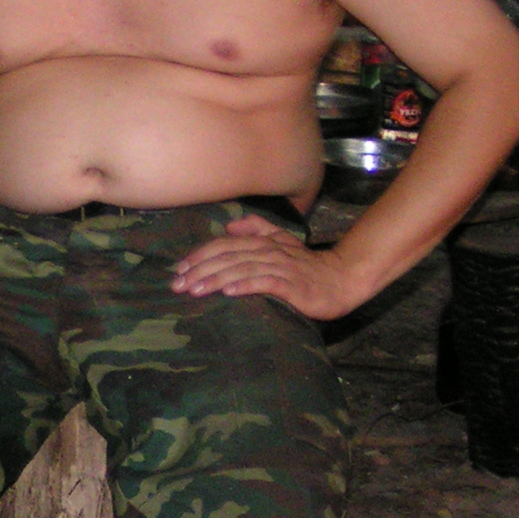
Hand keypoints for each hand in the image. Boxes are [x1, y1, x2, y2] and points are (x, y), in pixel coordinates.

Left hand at [170, 215, 369, 320]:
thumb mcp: (282, 242)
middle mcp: (269, 251)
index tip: (179, 268)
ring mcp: (281, 267)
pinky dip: (246, 285)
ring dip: (216, 279)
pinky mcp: (293, 285)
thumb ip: (257, 229)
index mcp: (263, 242)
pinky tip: (229, 292)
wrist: (341, 280)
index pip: (224, 245)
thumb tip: (229, 226)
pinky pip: (265, 283)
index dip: (200, 255)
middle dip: (199, 270)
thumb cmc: (307, 266)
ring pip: (242, 269)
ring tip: (194, 290)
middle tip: (177, 284)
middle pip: (228, 257)